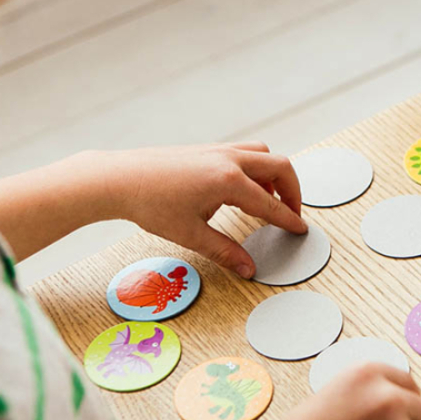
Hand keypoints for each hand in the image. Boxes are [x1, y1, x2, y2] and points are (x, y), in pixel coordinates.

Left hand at [102, 143, 305, 277]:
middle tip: (292, 213)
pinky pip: (244, 153)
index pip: (270, 203)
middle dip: (293, 191)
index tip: (300, 230)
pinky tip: (243, 190)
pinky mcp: (207, 149)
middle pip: (280, 166)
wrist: (120, 178)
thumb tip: (248, 269)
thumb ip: (225, 251)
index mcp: (228, 181)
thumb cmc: (150, 204)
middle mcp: (228, 160)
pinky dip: (256, 169)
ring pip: (263, 154)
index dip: (288, 220)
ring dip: (275, 175)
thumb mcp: (190, 234)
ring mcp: (218, 150)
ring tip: (270, 200)